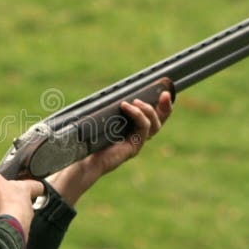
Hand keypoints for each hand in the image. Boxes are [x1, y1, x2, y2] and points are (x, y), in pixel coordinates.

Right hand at [0, 169, 43, 238]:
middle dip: (3, 202)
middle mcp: (27, 209)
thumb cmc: (2, 201)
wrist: (5, 230)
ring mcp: (22, 226)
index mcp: (25, 192)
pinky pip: (3, 233)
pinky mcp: (15, 239)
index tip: (25, 184)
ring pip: (9, 219)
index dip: (32, 184)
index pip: (37, 186)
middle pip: (18, 203)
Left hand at [47, 90, 172, 205]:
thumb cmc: (89, 137)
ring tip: (135, 102)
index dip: (161, 106)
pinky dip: (137, 116)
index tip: (164, 92)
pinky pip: (143, 129)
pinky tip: (126, 107)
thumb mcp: (104, 117)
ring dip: (147, 110)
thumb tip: (119, 92)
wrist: (83, 157)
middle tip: (165, 95)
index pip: (152, 116)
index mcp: (132, 128)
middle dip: (165, 107)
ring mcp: (137, 143)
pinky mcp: (134, 148)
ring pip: (154, 125)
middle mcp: (137, 136)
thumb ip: (114, 108)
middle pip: (159, 122)